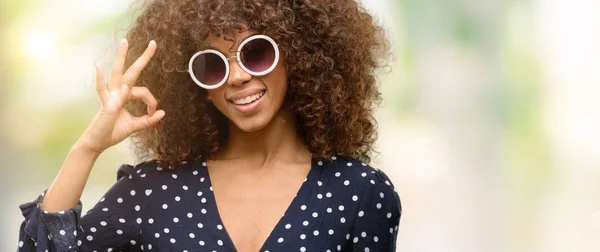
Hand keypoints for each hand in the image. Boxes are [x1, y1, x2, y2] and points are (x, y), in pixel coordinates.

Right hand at [76, 39, 164, 154]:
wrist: (97, 143)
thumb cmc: (112, 132)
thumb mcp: (134, 126)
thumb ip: (148, 120)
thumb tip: (163, 113)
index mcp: (125, 96)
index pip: (144, 91)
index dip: (152, 102)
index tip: (152, 114)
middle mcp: (118, 92)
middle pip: (132, 71)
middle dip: (143, 58)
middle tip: (153, 43)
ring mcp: (111, 97)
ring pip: (117, 73)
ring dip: (121, 57)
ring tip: (125, 42)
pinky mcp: (106, 105)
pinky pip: (102, 90)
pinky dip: (100, 79)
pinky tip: (98, 67)